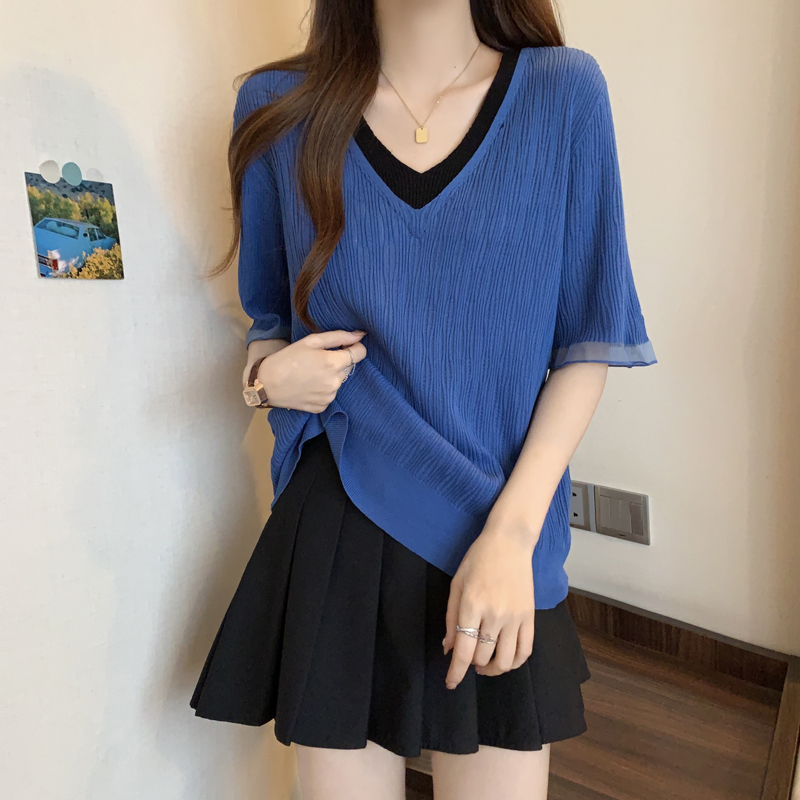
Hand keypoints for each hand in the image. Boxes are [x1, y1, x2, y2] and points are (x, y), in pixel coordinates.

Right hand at [243, 329, 366, 412]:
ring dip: (330, 376)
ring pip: (338, 381)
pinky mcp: (322, 407)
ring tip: (310, 373)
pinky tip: (308, 385)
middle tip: (317, 360)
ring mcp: (329, 396)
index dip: (354, 347)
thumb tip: (360, 335)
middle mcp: (335, 382)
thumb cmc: (287, 359)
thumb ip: (338, 337)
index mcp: (334, 363)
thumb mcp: (311, 341)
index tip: (344, 346)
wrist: (267, 385)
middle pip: (348, 367)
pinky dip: (322, 389)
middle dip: (338, 362)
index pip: (360, 353)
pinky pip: (329, 394)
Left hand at [442, 520, 536, 688]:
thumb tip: (448, 649)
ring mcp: (515, 617)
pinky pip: (526, 651)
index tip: (451, 684)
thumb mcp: (456, 584)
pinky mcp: (530, 617)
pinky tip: (506, 659)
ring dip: (493, 669)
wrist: (509, 542)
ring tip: (485, 664)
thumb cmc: (477, 559)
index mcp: (472, 606)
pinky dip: (515, 663)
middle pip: (483, 657)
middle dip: (472, 665)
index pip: (464, 651)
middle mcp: (494, 615)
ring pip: (506, 661)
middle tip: (468, 659)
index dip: (456, 673)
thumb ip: (451, 618)